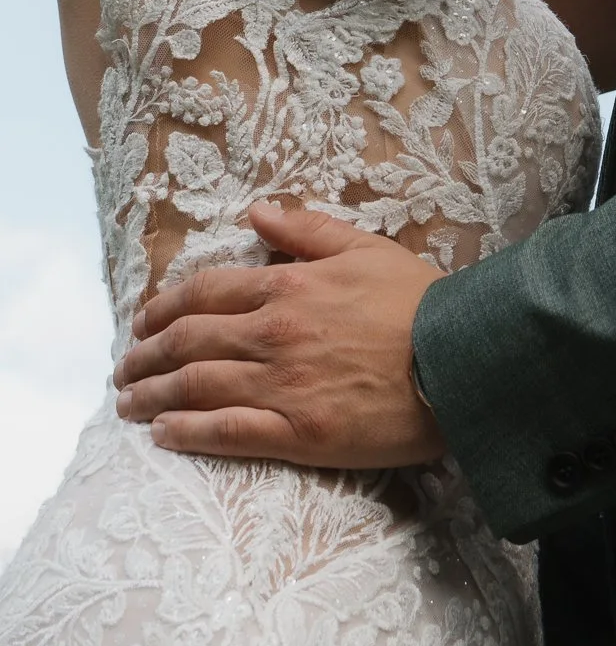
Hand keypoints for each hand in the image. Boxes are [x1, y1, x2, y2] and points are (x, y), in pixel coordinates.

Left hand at [113, 202, 445, 465]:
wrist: (461, 362)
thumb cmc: (420, 303)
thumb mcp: (366, 249)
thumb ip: (308, 230)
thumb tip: (258, 211)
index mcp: (289, 287)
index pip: (205, 293)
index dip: (164, 307)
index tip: (141, 321)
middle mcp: (275, 334)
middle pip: (188, 342)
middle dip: (145, 355)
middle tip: (123, 367)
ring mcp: (283, 386)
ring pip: (197, 387)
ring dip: (152, 394)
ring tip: (128, 403)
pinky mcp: (299, 434)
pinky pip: (228, 433)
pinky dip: (188, 432)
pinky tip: (164, 434)